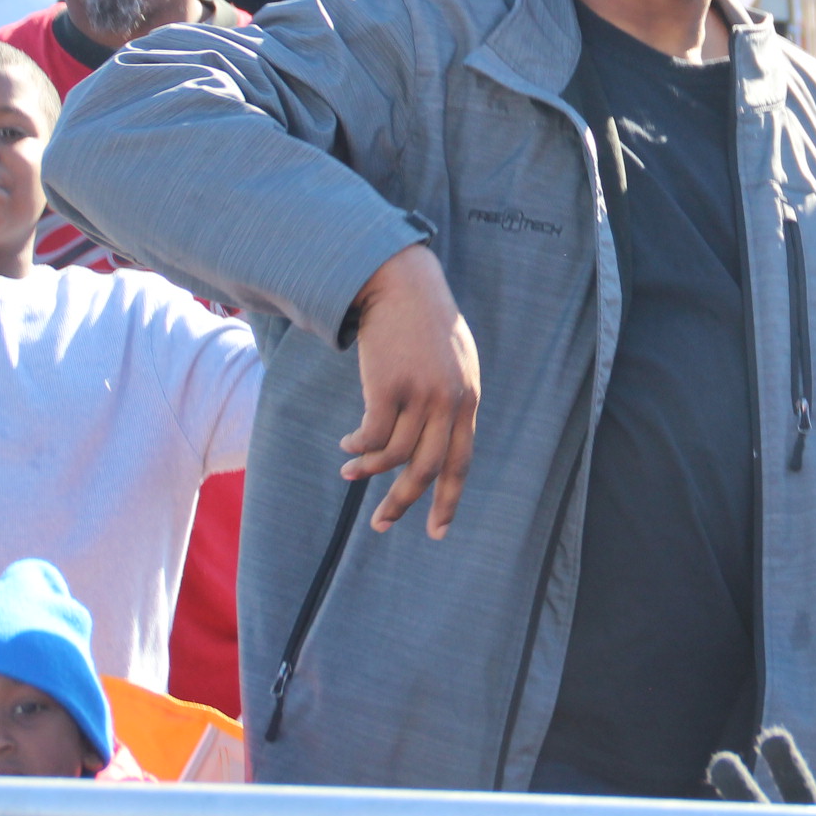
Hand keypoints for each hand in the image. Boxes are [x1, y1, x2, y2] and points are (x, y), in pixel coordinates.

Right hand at [339, 244, 481, 537]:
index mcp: (467, 398)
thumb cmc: (424, 324)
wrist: (400, 284)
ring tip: (349, 473)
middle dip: (402, 503)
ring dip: (367, 471)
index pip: (461, 461)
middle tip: (381, 525)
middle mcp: (448, 401)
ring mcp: (419, 394)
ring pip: (393, 456)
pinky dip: (357, 447)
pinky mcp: (388, 386)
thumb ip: (451, 400)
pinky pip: (370, 436)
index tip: (437, 532)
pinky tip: (348, 445)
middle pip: (426, 469)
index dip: (448, 500)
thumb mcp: (453, 362)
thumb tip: (437, 445)